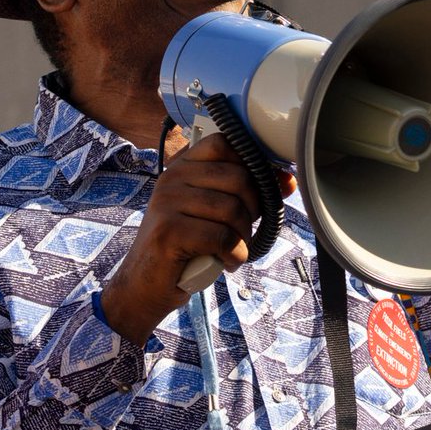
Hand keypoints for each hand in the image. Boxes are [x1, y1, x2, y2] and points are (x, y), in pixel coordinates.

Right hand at [101, 134, 294, 345]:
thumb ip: (245, 193)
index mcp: (182, 166)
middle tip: (242, 232)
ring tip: (231, 249)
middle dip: (253, 210)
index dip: (252, 166)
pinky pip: (222, 237)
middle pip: (238, 178)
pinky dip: (234, 255)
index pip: (225, 144)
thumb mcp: (213, 213)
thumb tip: (287, 181)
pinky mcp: (169, 231)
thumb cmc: (185, 247)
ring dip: (243, 237)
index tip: (261, 190)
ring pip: (233, 209)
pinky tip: (225, 262)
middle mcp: (172, 178)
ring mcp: (167, 202)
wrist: (143, 285)